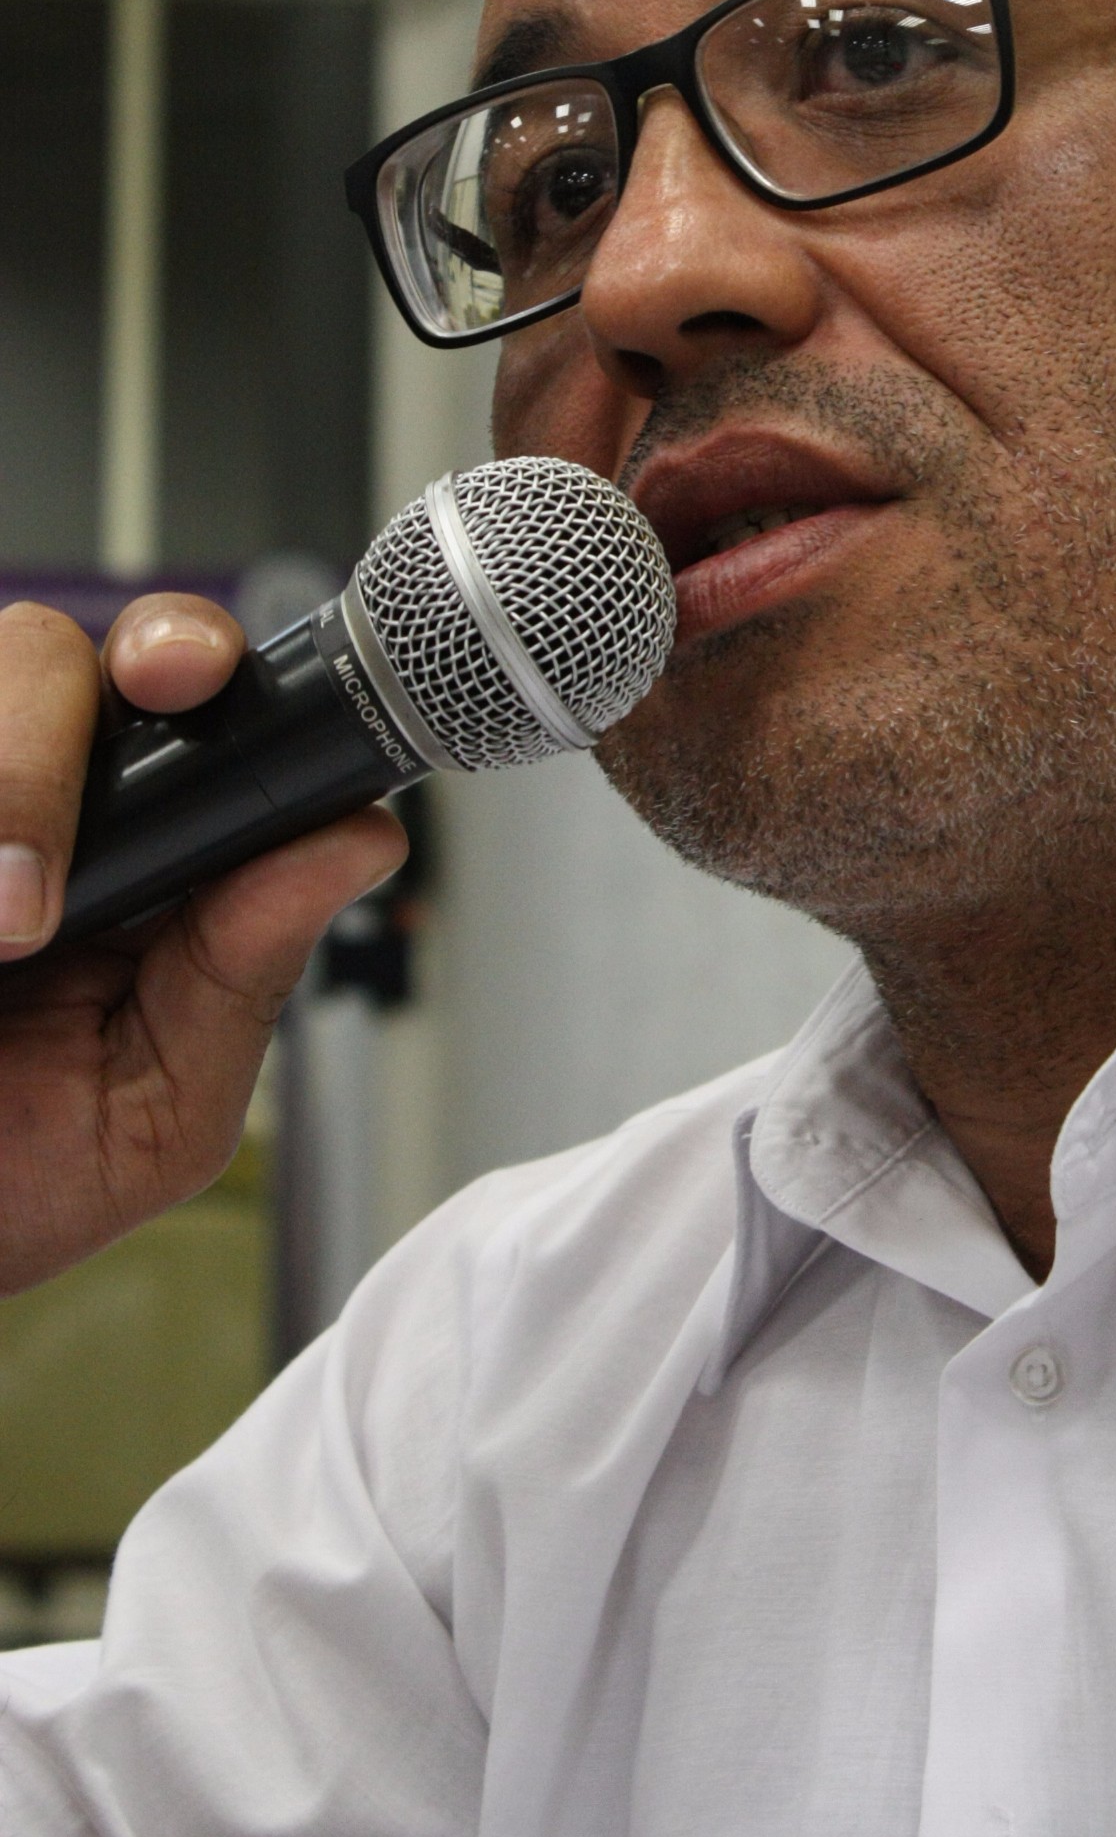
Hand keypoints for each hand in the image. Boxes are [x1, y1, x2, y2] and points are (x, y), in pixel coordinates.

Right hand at [0, 594, 405, 1297]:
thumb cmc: (8, 1182)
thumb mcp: (154, 1109)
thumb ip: (247, 973)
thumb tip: (358, 844)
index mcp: (141, 854)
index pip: (190, 701)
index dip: (198, 659)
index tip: (197, 679)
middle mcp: (36, 803)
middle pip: (64, 654)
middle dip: (74, 708)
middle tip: (70, 837)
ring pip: (4, 665)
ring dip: (15, 783)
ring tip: (8, 931)